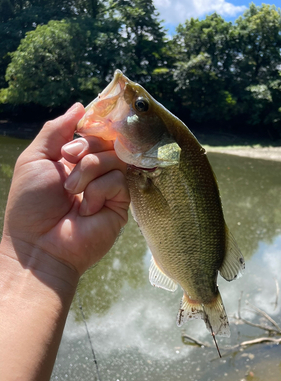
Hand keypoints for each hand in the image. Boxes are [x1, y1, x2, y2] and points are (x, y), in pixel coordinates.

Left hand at [0, 103, 129, 283]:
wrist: (39, 244)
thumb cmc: (30, 205)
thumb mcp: (35, 158)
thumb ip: (56, 130)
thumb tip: (80, 106)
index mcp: (74, 160)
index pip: (94, 132)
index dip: (91, 127)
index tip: (83, 127)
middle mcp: (94, 172)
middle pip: (107, 141)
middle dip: (85, 149)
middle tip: (67, 163)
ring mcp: (109, 188)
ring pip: (114, 158)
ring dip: (87, 171)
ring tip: (72, 193)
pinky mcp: (121, 204)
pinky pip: (118, 180)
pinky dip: (97, 191)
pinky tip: (85, 209)